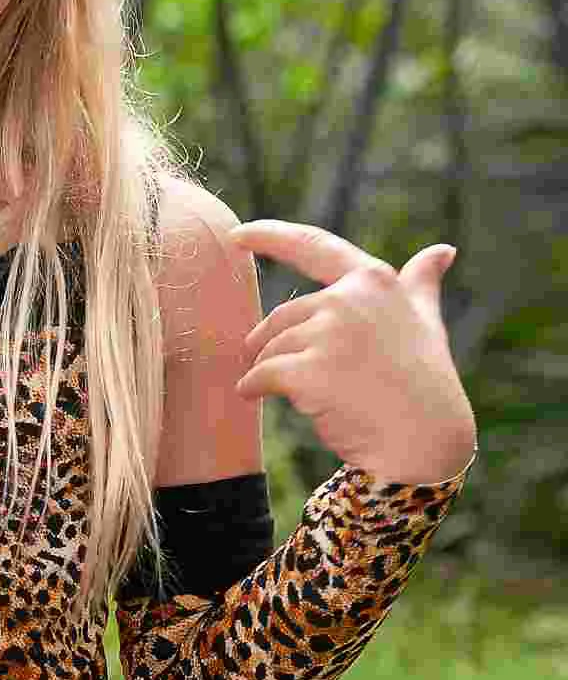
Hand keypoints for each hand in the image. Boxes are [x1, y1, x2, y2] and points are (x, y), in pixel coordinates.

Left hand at [228, 219, 477, 484]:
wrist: (425, 444)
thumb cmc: (425, 384)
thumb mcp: (426, 323)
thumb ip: (421, 284)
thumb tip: (443, 251)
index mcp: (373, 281)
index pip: (313, 247)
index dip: (270, 236)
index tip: (236, 234)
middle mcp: (349, 299)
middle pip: (283, 317)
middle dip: (281, 346)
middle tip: (315, 381)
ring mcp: (329, 335)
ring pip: (270, 348)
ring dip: (277, 372)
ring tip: (316, 396)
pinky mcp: (308, 372)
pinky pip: (260, 375)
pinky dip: (253, 388)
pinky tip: (261, 398)